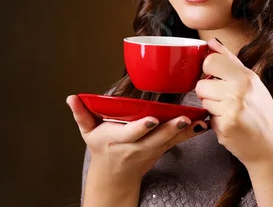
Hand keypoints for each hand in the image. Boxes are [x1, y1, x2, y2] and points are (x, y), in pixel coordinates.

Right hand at [66, 95, 207, 180]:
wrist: (114, 175)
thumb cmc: (101, 149)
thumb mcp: (87, 133)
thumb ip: (81, 114)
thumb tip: (71, 98)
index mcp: (117, 140)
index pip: (131, 134)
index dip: (142, 127)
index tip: (152, 119)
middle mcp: (136, 147)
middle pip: (155, 138)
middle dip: (169, 129)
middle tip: (183, 119)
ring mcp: (151, 150)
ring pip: (170, 141)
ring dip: (184, 131)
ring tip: (198, 120)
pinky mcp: (161, 149)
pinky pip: (177, 142)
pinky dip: (190, 134)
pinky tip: (202, 124)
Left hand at [195, 38, 272, 168]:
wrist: (272, 147)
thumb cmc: (262, 113)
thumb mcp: (251, 82)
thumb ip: (229, 60)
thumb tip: (212, 42)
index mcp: (246, 76)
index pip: (210, 61)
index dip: (208, 71)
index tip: (217, 79)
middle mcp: (240, 89)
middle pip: (201, 83)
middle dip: (207, 93)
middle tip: (223, 100)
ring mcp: (233, 108)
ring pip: (202, 101)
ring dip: (211, 108)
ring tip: (229, 113)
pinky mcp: (226, 126)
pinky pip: (207, 118)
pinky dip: (216, 122)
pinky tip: (230, 124)